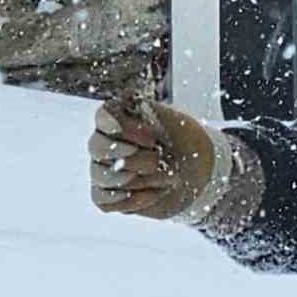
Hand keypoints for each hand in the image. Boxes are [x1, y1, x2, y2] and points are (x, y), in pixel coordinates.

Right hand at [88, 97, 224, 221]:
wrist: (199, 172)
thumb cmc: (182, 142)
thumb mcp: (173, 119)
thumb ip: (149, 109)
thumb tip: (128, 95)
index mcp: (119, 120)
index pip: (103, 116)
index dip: (118, 126)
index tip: (142, 136)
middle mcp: (105, 145)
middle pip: (97, 147)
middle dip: (131, 155)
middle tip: (157, 156)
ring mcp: (103, 171)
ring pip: (101, 175)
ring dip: (135, 178)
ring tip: (158, 174)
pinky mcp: (108, 197)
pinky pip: (104, 201)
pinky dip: (131, 199)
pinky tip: (153, 193)